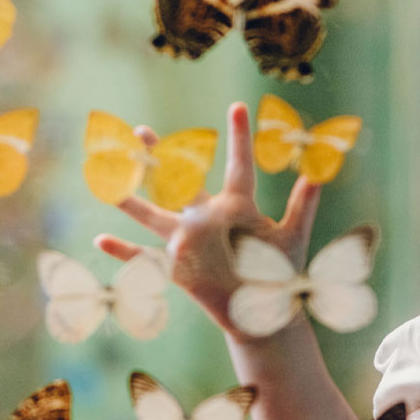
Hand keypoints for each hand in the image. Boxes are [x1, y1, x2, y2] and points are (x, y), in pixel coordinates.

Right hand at [94, 101, 320, 338]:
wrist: (265, 313)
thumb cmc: (280, 275)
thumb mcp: (292, 237)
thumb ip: (303, 204)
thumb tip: (318, 172)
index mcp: (238, 207)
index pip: (239, 166)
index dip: (239, 138)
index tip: (237, 106)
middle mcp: (208, 219)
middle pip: (180, 182)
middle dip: (161, 157)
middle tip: (140, 130)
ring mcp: (190, 241)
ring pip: (154, 214)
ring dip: (131, 198)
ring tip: (107, 177)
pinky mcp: (179, 266)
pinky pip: (146, 257)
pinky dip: (124, 251)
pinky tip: (101, 239)